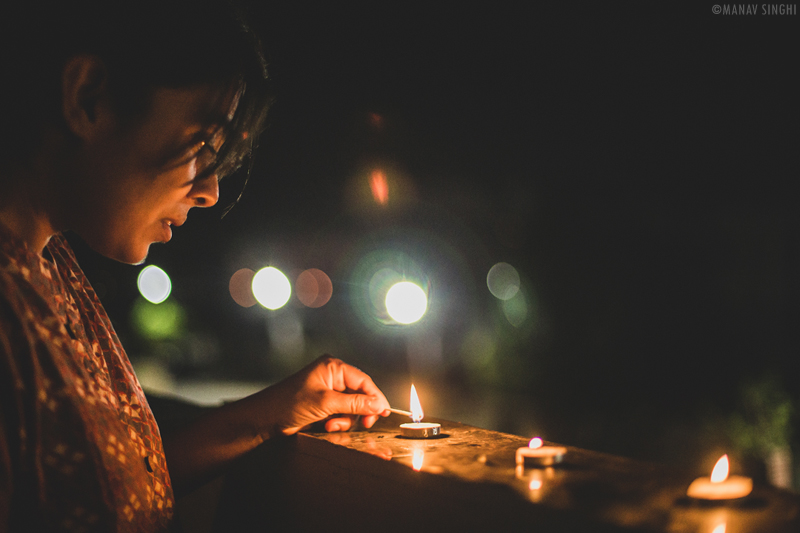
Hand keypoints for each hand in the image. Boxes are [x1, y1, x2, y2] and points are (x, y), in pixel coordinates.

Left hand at [264, 355, 389, 435]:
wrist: (267, 418)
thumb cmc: (288, 403)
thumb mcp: (326, 403)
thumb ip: (354, 404)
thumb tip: (377, 405)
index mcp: (333, 367)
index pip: (364, 381)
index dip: (376, 397)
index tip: (384, 411)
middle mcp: (332, 377)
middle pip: (360, 395)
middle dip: (358, 411)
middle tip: (365, 423)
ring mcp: (328, 391)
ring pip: (352, 407)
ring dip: (345, 419)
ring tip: (331, 424)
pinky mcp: (324, 405)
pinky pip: (341, 414)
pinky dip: (338, 422)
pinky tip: (327, 425)